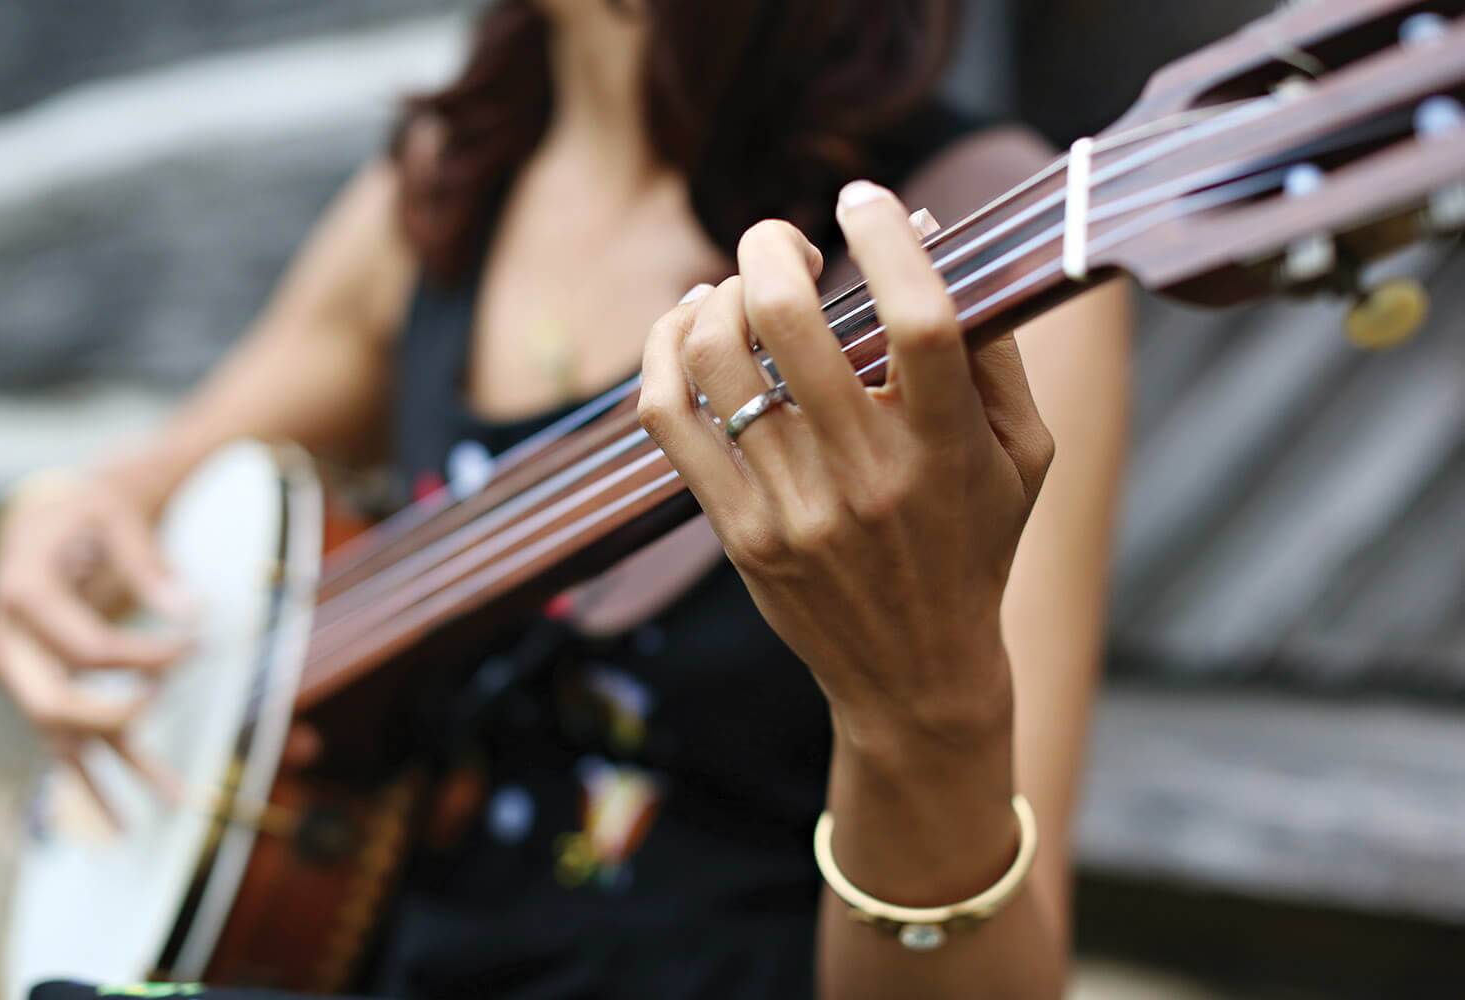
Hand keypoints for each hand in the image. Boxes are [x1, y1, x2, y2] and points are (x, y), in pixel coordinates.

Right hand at [0, 473, 194, 816]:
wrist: (48, 519)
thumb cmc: (84, 515)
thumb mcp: (115, 518)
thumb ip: (147, 565)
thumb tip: (191, 609)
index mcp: (22, 595)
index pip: (88, 650)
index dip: (147, 655)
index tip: (196, 646)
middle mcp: (10, 644)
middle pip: (55, 704)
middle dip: (112, 715)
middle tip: (159, 705)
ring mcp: (22, 676)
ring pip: (63, 738)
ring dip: (112, 778)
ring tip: (164, 805)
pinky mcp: (43, 693)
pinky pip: (70, 745)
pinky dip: (99, 782)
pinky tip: (126, 822)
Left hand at [639, 181, 1053, 751]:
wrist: (915, 674)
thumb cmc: (974, 547)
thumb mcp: (1023, 454)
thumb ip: (991, 346)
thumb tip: (930, 232)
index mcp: (948, 449)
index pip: (917, 320)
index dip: (886, 238)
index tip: (865, 199)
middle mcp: (867, 476)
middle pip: (790, 321)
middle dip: (771, 248)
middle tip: (782, 242)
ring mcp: (793, 507)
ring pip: (717, 358)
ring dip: (717, 295)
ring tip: (737, 291)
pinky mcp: (738, 532)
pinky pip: (668, 417)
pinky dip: (663, 350)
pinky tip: (687, 326)